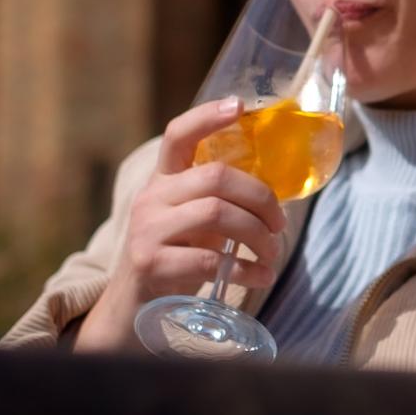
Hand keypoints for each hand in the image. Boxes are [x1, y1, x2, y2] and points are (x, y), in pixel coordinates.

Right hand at [72, 98, 287, 351]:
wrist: (134, 307)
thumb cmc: (178, 255)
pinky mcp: (150, 263)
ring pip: (216, 213)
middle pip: (216, 177)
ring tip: (273, 254)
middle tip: (280, 224)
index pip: (179, 135)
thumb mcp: (194, 220)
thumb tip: (280, 190)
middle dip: (260, 198)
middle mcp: (152, 197)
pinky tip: (259, 276)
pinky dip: (244, 269)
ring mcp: (147, 229)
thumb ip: (221, 199)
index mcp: (165, 179)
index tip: (240, 106)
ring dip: (257, 236)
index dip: (207, 116)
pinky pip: (208, 259)